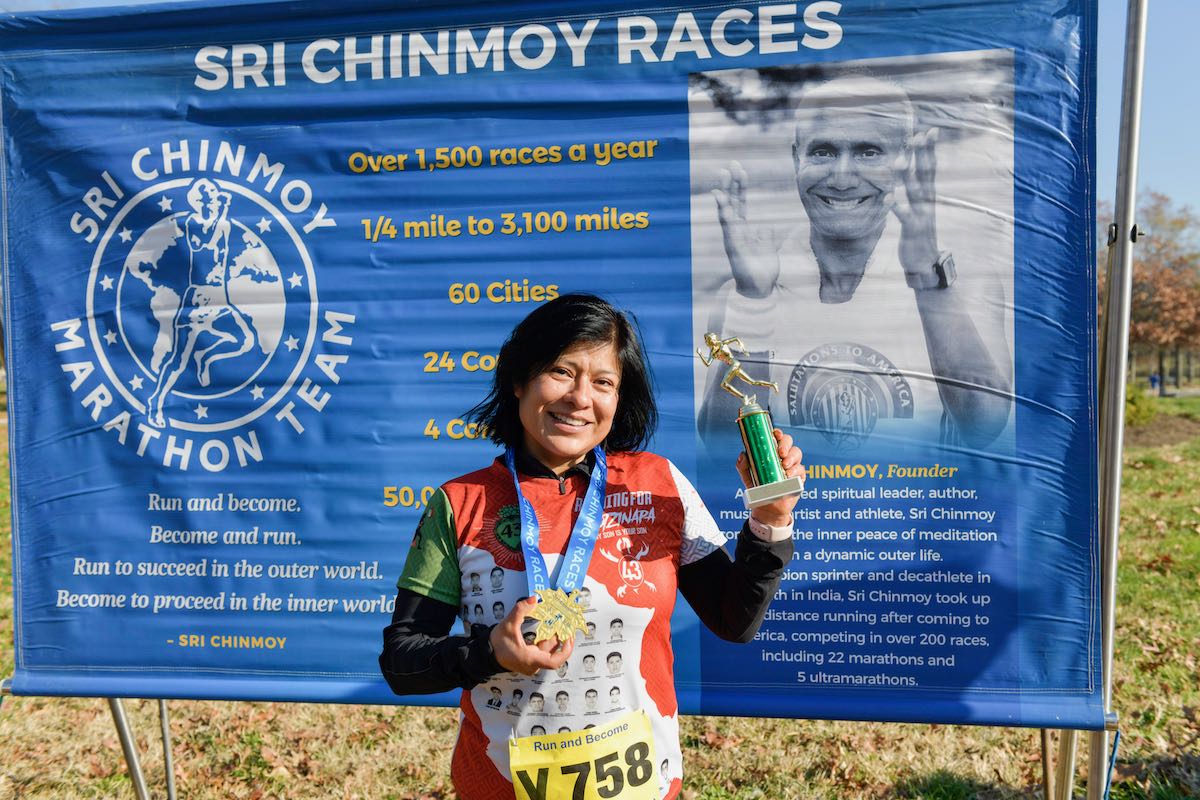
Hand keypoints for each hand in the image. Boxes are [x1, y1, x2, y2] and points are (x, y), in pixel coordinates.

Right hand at [488, 596, 573, 675]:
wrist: (486, 654)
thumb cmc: (496, 643)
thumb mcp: (508, 624)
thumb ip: (520, 610)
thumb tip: (533, 599)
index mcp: (529, 659)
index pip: (554, 662)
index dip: (565, 651)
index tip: (570, 638)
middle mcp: (533, 664)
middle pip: (553, 652)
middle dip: (560, 637)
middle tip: (566, 623)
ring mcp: (532, 664)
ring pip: (548, 651)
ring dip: (554, 637)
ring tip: (559, 622)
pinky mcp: (530, 660)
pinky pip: (543, 651)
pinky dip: (547, 639)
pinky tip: (550, 628)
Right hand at [712, 161, 781, 297]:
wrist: (759, 290)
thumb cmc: (762, 271)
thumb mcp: (768, 249)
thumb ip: (766, 236)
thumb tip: (766, 227)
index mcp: (745, 230)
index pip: (741, 204)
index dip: (741, 187)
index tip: (740, 169)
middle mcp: (736, 231)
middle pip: (733, 202)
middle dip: (732, 183)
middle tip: (731, 164)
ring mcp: (732, 237)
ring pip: (727, 209)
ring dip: (725, 191)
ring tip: (724, 174)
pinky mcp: (732, 245)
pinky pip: (727, 224)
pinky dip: (723, 209)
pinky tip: (720, 196)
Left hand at [736, 428, 804, 526]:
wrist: (767, 508)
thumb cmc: (758, 488)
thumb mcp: (747, 477)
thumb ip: (742, 466)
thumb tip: (743, 455)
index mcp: (771, 452)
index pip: (777, 438)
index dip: (778, 433)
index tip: (776, 434)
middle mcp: (783, 456)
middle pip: (789, 442)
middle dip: (786, 445)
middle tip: (781, 453)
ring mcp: (793, 466)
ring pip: (797, 453)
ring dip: (791, 458)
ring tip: (785, 466)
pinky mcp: (799, 478)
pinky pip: (802, 470)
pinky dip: (795, 471)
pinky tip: (788, 475)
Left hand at [890, 128, 940, 276]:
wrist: (924, 264)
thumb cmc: (918, 235)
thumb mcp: (917, 210)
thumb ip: (914, 193)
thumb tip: (905, 175)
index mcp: (928, 196)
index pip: (929, 168)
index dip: (929, 151)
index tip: (929, 131)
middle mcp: (927, 203)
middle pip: (926, 174)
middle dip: (923, 155)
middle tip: (919, 135)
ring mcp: (922, 216)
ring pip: (915, 192)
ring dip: (907, 176)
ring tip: (899, 161)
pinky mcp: (913, 230)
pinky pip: (904, 217)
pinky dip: (897, 207)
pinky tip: (888, 197)